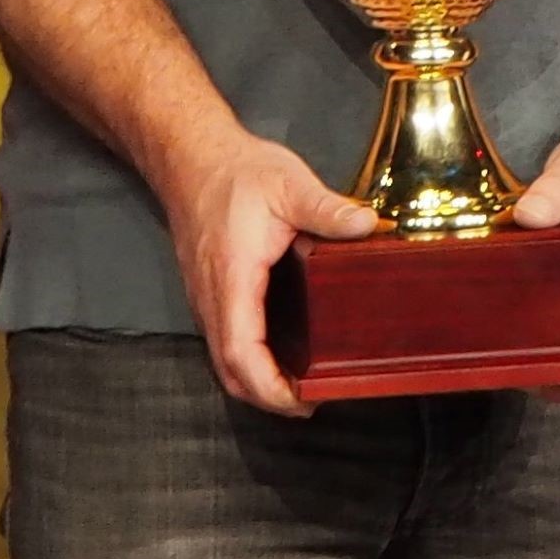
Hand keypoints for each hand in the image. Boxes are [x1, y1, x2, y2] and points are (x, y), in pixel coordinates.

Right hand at [153, 124, 376, 416]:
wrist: (190, 158)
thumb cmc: (236, 172)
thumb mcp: (288, 183)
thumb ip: (327, 208)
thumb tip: (368, 225)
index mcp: (233, 279)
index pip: (242, 353)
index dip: (271, 388)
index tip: (305, 401)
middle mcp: (213, 298)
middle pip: (231, 372)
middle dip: (270, 398)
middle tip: (315, 400)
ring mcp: (207, 299)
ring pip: (225, 361)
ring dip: (260, 382)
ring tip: (304, 385)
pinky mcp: (210, 294)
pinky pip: (226, 341)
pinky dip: (251, 360)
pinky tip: (282, 354)